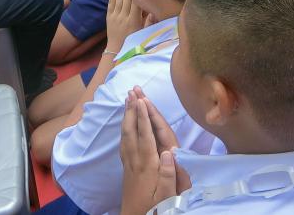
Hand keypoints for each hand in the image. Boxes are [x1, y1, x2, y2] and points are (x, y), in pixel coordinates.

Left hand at [106, 0, 144, 52]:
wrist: (116, 49)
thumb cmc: (133, 41)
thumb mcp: (143, 32)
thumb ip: (149, 22)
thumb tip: (154, 10)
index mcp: (134, 21)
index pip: (136, 3)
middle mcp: (124, 17)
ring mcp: (115, 16)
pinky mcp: (109, 16)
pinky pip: (110, 2)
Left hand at [120, 95, 184, 214]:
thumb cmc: (155, 208)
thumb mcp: (167, 196)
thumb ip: (169, 174)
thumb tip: (170, 152)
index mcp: (148, 165)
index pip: (145, 135)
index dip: (143, 116)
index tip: (142, 99)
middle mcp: (136, 160)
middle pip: (132, 130)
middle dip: (132, 109)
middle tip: (132, 91)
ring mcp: (129, 163)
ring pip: (125, 135)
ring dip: (126, 116)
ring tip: (127, 100)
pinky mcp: (126, 168)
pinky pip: (123, 143)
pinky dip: (124, 129)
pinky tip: (125, 123)